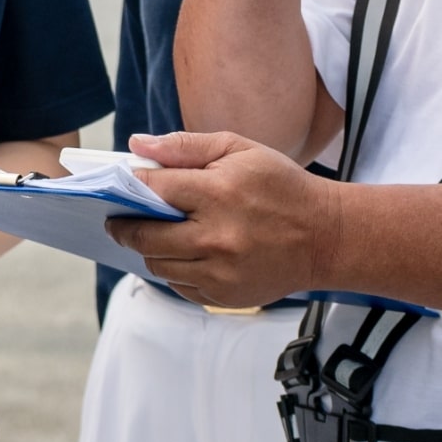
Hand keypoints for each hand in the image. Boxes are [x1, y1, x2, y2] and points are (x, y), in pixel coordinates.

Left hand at [105, 130, 341, 307]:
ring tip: (148, 235)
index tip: (119, 188)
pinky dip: (173, 270)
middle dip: (124, 227)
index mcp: (219, 194)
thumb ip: (185, 147)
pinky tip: (181, 253)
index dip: (131, 187)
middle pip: (147, 236)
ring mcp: (221, 272)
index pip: (154, 190)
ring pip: (159, 265)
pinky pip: (180, 286)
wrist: (325, 236)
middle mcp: (217, 237)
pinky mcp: (225, 296)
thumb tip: (137, 145)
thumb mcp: (239, 149)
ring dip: (148, 250)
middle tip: (116, 221)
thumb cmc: (281, 186)